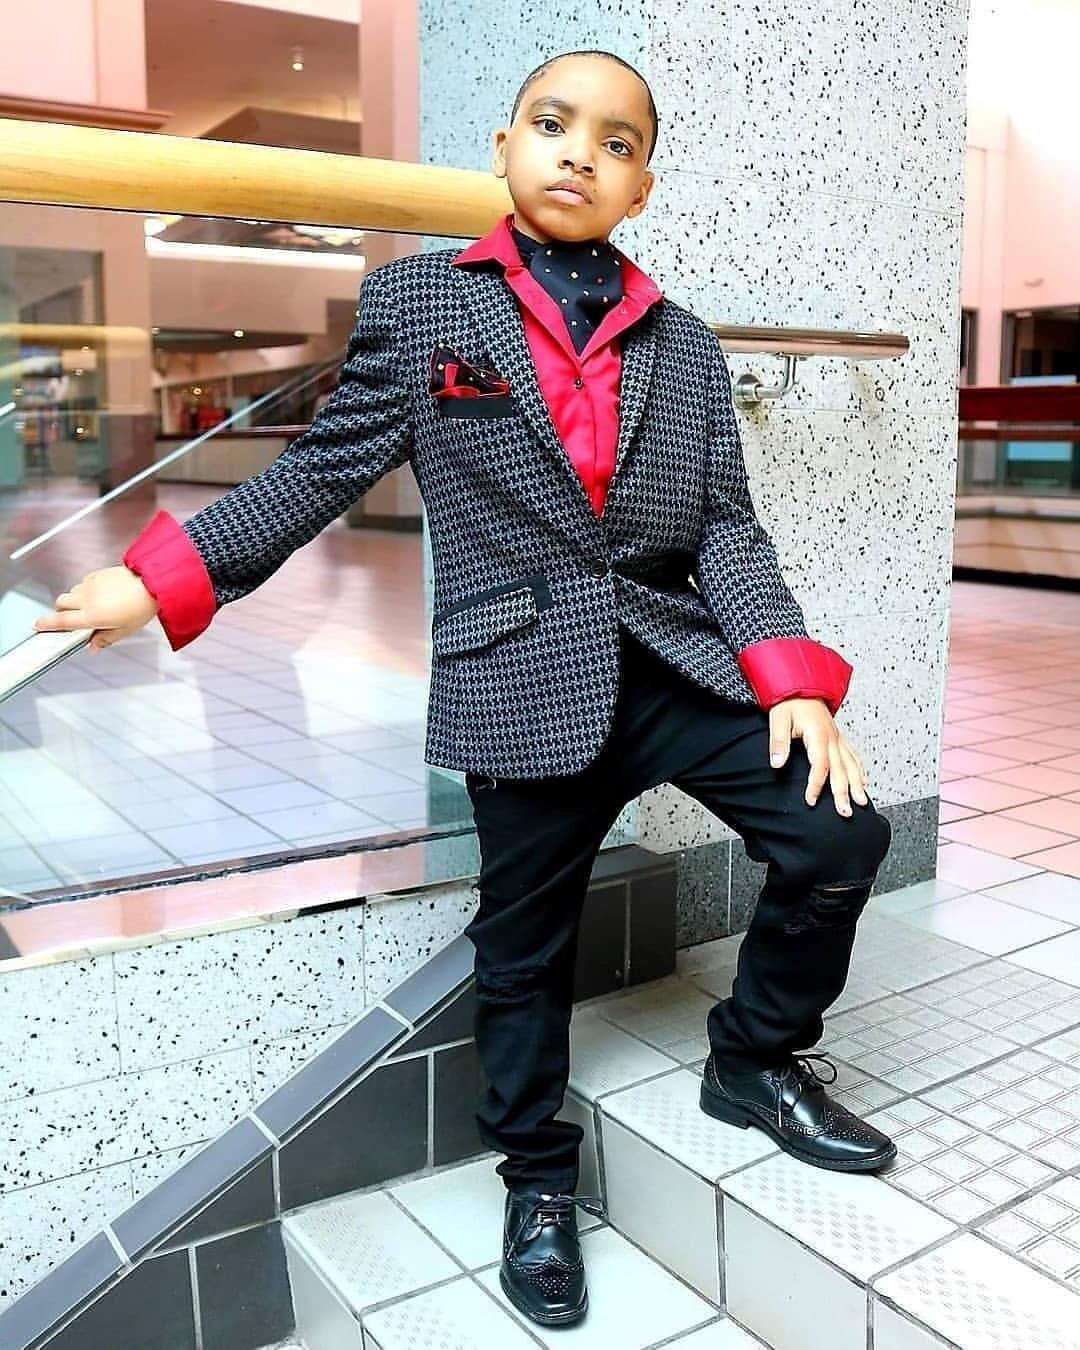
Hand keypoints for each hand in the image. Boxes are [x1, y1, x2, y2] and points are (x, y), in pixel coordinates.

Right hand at [32, 565, 158, 651]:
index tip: (37, 626)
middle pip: (60, 603)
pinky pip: (83, 582)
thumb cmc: (141, 607)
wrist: (153, 583)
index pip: (62, 621)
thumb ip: (105, 639)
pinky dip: (85, 589)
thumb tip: (92, 646)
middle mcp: (87, 598)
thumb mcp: (125, 630)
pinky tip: (101, 594)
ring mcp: (91, 584)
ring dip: (74, 600)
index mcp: (92, 615)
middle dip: (61, 611)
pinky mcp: (97, 574)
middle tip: (72, 618)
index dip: (47, 624)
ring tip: (91, 606)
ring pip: (72, 592)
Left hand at [768, 696, 868, 815]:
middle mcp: (832, 737)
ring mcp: (838, 737)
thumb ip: (779, 742)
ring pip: (851, 764)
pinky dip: (860, 769)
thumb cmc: (789, 701)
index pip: (820, 766)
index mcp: (818, 735)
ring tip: (862, 802)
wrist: (800, 684)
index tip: (811, 800)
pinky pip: (853, 755)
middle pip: (841, 770)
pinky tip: (863, 780)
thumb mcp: (778, 719)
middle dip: (844, 793)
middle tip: (845, 812)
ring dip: (857, 784)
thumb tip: (777, 763)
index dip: (816, 785)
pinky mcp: (839, 736)